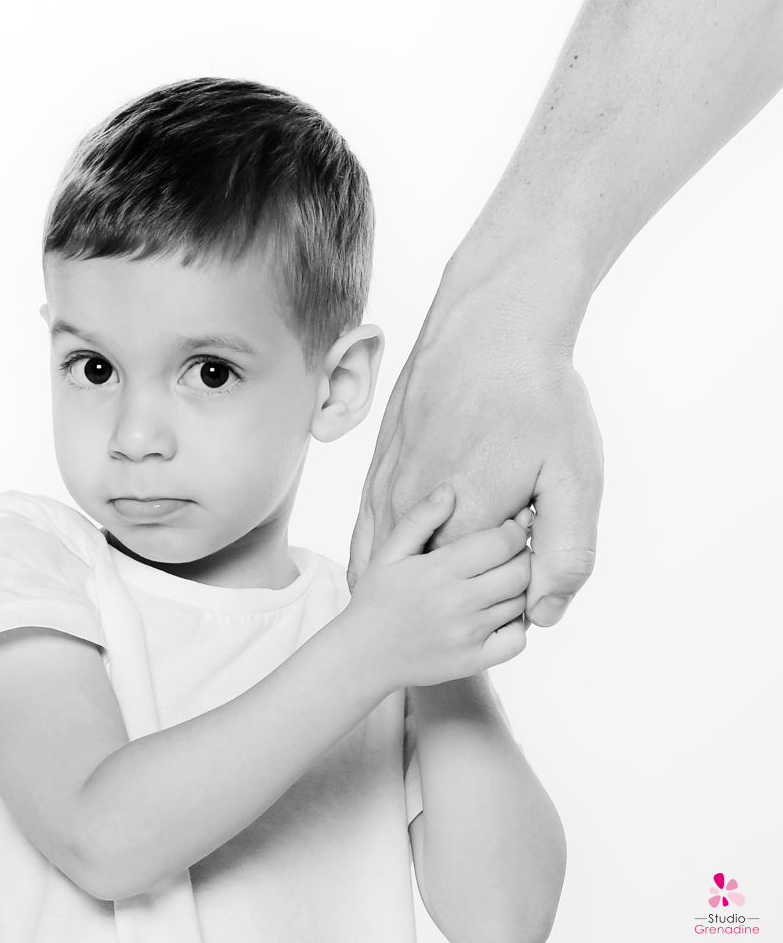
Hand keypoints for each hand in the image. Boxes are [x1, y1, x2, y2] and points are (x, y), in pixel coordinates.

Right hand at [343, 486, 530, 689]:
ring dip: (521, 587)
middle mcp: (459, 602)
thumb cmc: (378, 598)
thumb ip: (420, 519)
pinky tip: (502, 612)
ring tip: (504, 577)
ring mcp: (469, 634)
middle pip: (520, 571)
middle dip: (523, 555)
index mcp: (440, 570)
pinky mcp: (475, 660)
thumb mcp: (390, 552)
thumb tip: (449, 490)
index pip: (501, 543)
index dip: (515, 530)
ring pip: (521, 602)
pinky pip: (518, 639)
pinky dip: (518, 624)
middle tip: (513, 550)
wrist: (365, 655)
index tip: (512, 525)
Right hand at [349, 292, 602, 626]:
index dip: (507, 600)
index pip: (476, 598)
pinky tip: (399, 567)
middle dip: (460, 594)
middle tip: (499, 569)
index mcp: (461, 521)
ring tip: (441, 588)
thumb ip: (564, 552)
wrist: (487, 329)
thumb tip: (546, 613)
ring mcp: (387, 486)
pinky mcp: (377, 468)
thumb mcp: (573, 477)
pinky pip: (370, 533)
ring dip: (413, 584)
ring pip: (387, 564)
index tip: (532, 570)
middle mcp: (411, 509)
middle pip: (428, 585)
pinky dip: (382, 560)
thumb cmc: (536, 397)